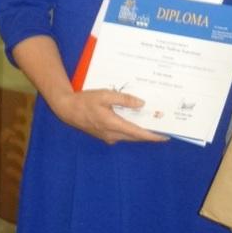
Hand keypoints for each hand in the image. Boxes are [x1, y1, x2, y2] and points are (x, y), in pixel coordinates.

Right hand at [50, 88, 167, 144]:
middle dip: (150, 133)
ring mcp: (107, 136)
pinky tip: (136, 121)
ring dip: (140, 132)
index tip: (165, 136)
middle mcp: (111, 134)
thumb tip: (141, 104)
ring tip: (153, 123)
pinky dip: (131, 130)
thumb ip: (124, 99)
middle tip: (164, 127)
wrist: (66, 109)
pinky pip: (121, 134)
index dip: (152, 136)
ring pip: (128, 136)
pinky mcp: (104, 135)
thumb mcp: (105, 95)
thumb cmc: (85, 101)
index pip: (137, 133)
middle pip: (135, 136)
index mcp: (112, 124)